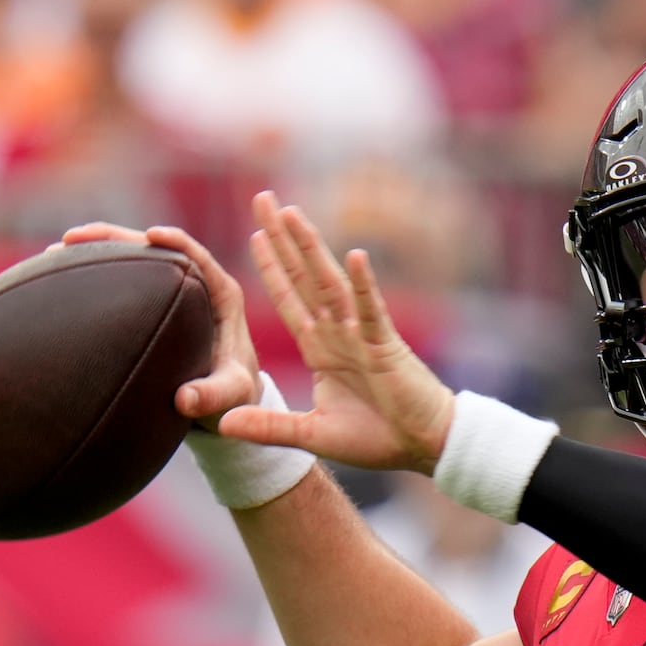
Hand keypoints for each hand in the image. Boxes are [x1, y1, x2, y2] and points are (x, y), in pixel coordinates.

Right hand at [55, 222, 261, 430]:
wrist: (229, 399)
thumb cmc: (236, 393)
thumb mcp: (231, 393)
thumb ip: (214, 395)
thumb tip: (184, 400)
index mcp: (222, 294)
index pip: (198, 256)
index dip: (175, 241)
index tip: (151, 235)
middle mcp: (197, 285)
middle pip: (154, 248)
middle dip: (116, 237)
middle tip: (75, 237)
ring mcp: (173, 291)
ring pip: (134, 259)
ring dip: (98, 251)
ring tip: (57, 250)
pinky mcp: (153, 303)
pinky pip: (123, 279)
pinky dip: (96, 273)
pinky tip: (61, 275)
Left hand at [231, 190, 454, 474]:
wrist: (423, 447)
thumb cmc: (377, 439)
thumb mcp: (312, 434)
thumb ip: (269, 427)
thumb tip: (222, 427)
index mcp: (322, 349)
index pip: (290, 299)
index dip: (272, 267)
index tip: (255, 234)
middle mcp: (339, 333)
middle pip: (304, 277)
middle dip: (282, 239)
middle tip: (263, 198)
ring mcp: (362, 335)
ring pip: (331, 284)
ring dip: (311, 249)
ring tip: (292, 214)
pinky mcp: (386, 346)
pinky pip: (373, 311)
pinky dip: (365, 285)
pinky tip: (356, 257)